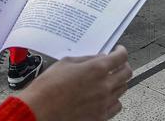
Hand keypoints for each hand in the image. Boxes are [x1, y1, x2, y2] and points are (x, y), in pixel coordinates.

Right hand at [16, 45, 131, 120]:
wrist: (38, 111)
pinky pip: (116, 106)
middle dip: (123, 66)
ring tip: (110, 80)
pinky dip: (113, 100)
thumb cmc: (47, 88)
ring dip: (118, 82)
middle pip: (126, 73)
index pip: (121, 57)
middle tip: (117, 64)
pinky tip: (106, 97)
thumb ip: (86, 60)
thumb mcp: (65, 63)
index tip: (118, 51)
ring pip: (123, 90)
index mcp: (97, 69)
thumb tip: (98, 58)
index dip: (121, 51)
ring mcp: (103, 103)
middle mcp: (104, 86)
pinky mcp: (100, 117)